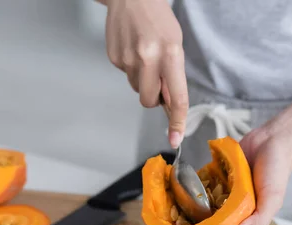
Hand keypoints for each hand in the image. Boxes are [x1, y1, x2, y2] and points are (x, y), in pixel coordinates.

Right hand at [105, 0, 188, 147]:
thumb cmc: (158, 18)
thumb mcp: (175, 43)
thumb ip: (173, 75)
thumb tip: (169, 104)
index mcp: (170, 53)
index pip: (176, 97)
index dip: (177, 122)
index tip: (176, 139)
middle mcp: (148, 58)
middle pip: (148, 100)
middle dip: (153, 97)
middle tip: (157, 78)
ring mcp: (127, 58)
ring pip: (136, 88)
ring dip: (142, 79)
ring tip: (143, 54)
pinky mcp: (114, 58)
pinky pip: (125, 75)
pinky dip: (131, 68)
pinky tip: (132, 49)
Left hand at [175, 128, 291, 224]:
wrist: (272, 141)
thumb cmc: (277, 171)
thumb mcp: (272, 197)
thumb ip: (258, 220)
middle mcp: (233, 222)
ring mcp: (222, 207)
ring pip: (198, 224)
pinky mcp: (215, 191)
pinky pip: (197, 202)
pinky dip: (183, 205)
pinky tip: (168, 205)